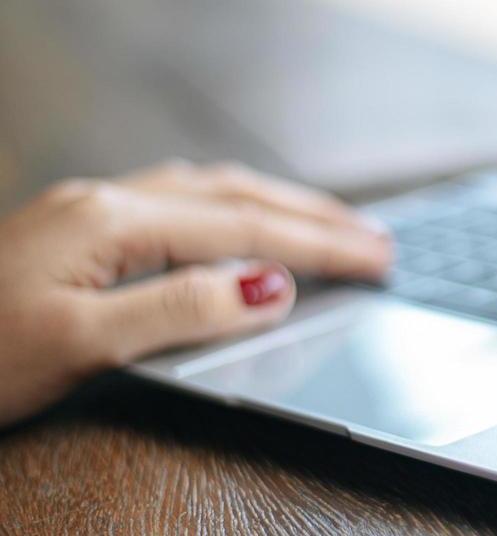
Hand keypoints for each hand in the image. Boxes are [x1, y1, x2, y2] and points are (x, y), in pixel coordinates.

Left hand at [0, 161, 392, 425]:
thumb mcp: (79, 345)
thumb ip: (179, 310)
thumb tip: (271, 287)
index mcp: (113, 220)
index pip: (247, 227)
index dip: (321, 245)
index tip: (381, 260)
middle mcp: (106, 198)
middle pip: (238, 193)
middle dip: (317, 215)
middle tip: (381, 241)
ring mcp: (89, 207)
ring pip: (210, 189)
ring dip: (280, 204)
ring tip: (332, 226)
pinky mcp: (76, 227)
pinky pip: (180, 199)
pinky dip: (234, 207)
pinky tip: (241, 220)